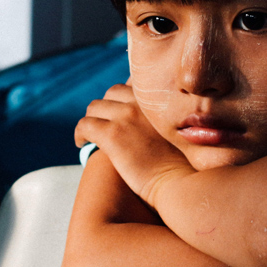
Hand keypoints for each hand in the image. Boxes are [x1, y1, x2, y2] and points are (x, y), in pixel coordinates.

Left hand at [74, 84, 191, 202]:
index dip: (125, 98)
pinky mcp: (111, 134)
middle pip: (112, 93)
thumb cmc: (186, 165)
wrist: (181, 182)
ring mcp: (125, 116)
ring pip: (94, 108)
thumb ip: (169, 118)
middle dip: (106, 107)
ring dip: (92, 119)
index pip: (134, 84)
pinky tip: (83, 144)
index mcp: (159, 99)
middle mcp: (142, 101)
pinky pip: (85, 126)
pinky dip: (81, 134)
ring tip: (92, 135)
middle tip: (104, 124)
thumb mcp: (182, 131)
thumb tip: (154, 122)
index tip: (122, 112)